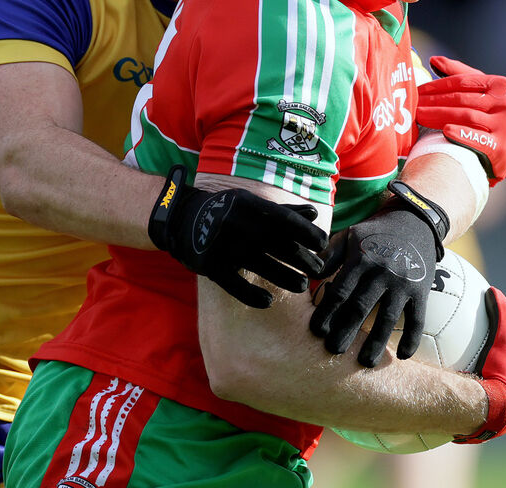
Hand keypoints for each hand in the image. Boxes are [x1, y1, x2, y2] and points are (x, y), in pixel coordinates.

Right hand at [149, 165, 326, 308]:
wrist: (182, 219)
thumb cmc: (227, 211)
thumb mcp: (252, 204)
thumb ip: (282, 211)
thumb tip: (314, 213)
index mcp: (248, 205)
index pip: (284, 219)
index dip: (306, 233)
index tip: (323, 244)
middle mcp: (236, 223)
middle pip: (276, 244)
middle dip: (301, 258)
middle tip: (319, 270)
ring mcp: (222, 246)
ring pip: (260, 266)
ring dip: (284, 277)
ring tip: (302, 286)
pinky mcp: (210, 266)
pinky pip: (235, 285)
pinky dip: (252, 296)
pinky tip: (269, 302)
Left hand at [309, 186, 443, 367]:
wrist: (415, 221)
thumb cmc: (374, 233)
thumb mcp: (349, 236)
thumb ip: (329, 256)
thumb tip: (308, 275)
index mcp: (361, 259)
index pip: (340, 290)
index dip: (327, 312)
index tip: (316, 332)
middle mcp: (382, 271)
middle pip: (361, 307)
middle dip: (345, 331)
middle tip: (333, 351)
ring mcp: (403, 282)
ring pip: (388, 318)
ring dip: (376, 342)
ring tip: (365, 362)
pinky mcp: (421, 290)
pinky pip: (417, 318)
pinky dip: (412, 338)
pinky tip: (404, 357)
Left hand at [416, 55, 505, 185]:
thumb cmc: (492, 119)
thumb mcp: (483, 94)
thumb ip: (461, 75)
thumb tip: (434, 60)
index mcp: (501, 86)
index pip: (463, 81)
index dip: (437, 85)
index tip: (418, 90)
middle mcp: (505, 104)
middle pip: (461, 99)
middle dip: (434, 101)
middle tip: (413, 104)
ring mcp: (505, 125)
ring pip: (465, 115)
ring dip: (438, 115)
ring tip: (419, 116)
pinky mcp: (501, 147)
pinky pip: (476, 138)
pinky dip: (460, 133)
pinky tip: (444, 131)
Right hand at [454, 287, 505, 443]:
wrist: (494, 411)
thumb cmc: (502, 371)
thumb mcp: (504, 336)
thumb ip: (501, 313)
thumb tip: (495, 291)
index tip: (496, 309)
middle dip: (498, 346)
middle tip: (480, 330)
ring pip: (496, 378)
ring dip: (483, 367)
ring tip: (463, 356)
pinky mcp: (491, 412)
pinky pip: (480, 391)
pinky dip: (470, 382)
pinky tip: (453, 378)